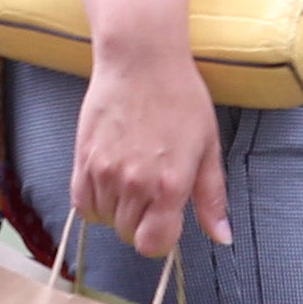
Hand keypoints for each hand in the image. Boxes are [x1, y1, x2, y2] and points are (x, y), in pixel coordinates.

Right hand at [69, 53, 228, 260]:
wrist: (141, 59)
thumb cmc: (180, 97)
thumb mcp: (208, 146)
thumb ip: (211, 198)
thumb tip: (222, 238)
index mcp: (169, 185)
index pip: (152, 244)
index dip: (160, 239)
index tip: (165, 221)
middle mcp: (134, 183)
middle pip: (127, 234)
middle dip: (140, 222)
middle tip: (150, 192)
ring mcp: (104, 171)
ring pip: (104, 219)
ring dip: (116, 210)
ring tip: (130, 179)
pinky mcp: (82, 158)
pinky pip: (81, 202)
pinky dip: (93, 200)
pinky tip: (108, 181)